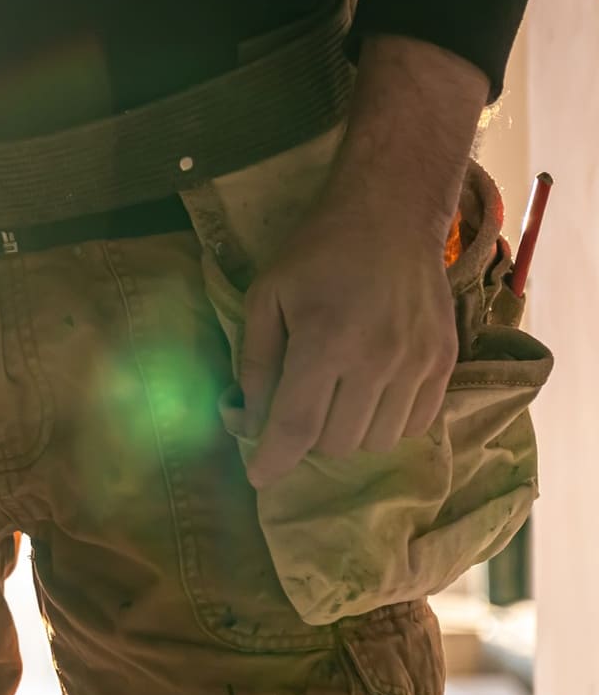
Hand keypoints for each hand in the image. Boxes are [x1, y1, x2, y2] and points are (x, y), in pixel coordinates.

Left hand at [238, 32, 486, 488]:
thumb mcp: (266, 297)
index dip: (274, 461)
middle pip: (337, 442)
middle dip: (306, 440)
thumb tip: (250, 418)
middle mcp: (376, 361)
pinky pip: (415, 423)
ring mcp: (417, 364)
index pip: (296, 426)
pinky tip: (367, 396)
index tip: (259, 478)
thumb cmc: (317, 253)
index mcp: (325, 343)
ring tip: (332, 400)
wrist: (390, 216)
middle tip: (296, 411)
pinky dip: (385, 423)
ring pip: (377, 440)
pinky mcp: (444, 362)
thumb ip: (256, 361)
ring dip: (347, 433)